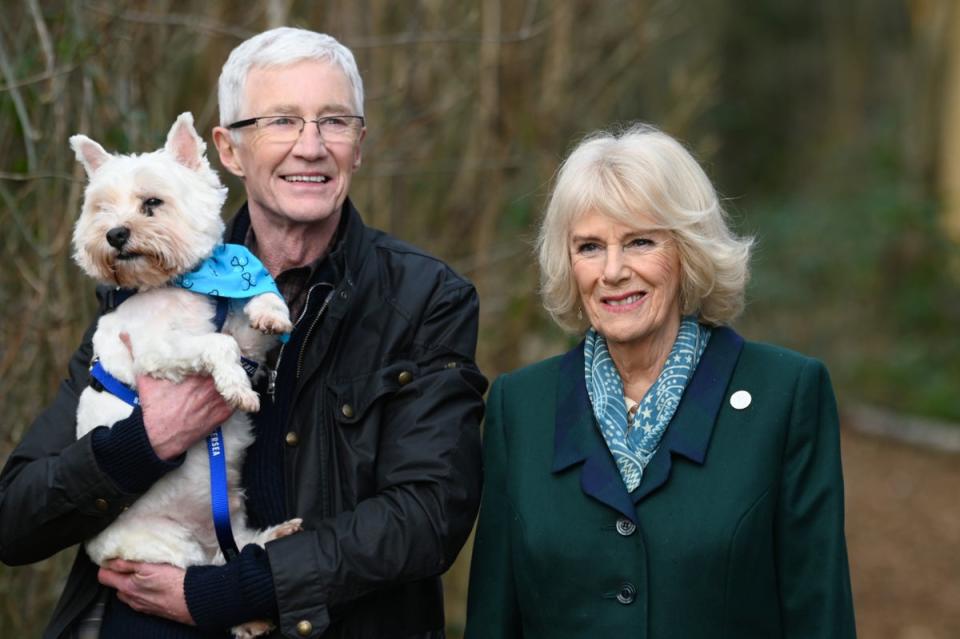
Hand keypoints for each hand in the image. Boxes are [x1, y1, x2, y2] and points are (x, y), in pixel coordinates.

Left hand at [98, 559, 193, 624]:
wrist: (192, 600)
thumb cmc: (174, 582)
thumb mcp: (150, 567)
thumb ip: (128, 564)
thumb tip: (110, 560)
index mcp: (127, 587)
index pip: (103, 577)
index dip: (106, 565)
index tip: (114, 558)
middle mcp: (130, 599)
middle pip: (115, 584)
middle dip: (120, 574)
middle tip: (134, 563)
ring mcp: (140, 605)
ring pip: (128, 592)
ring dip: (133, 583)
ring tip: (147, 572)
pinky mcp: (151, 609)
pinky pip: (140, 598)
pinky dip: (143, 590)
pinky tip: (156, 583)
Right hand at [119, 332, 233, 459]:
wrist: (158, 437)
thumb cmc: (154, 406)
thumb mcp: (145, 376)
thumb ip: (136, 351)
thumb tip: (123, 333)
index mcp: (195, 371)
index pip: (217, 352)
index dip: (221, 348)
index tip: (220, 345)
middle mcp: (211, 383)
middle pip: (230, 365)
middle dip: (229, 361)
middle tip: (228, 358)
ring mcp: (220, 399)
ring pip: (236, 381)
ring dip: (235, 378)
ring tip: (233, 374)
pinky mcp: (224, 414)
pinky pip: (239, 400)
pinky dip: (237, 396)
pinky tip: (232, 392)